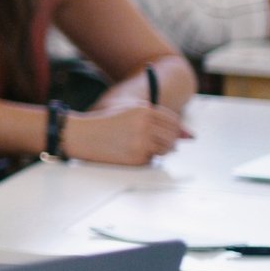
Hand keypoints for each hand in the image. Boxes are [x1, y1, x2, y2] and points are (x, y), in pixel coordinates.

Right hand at [64, 103, 186, 166]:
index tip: (167, 134)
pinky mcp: (137, 157)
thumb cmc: (104, 124)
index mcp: (144, 110)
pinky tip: (127, 153)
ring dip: (157, 151)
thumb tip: (190, 136)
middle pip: (173, 137)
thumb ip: (158, 121)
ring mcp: (141, 142)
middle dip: (167, 142)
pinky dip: (144, 159)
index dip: (173, 130)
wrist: (79, 135)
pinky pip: (151, 160)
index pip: (173, 122)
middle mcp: (145, 125)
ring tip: (138, 147)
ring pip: (166, 150)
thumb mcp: (129, 113)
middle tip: (152, 143)